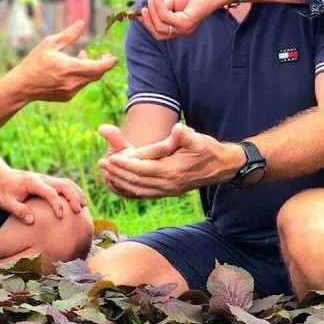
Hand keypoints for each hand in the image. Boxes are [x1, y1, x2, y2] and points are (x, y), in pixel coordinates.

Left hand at [0, 167, 86, 224]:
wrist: (2, 176)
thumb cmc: (3, 190)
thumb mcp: (5, 202)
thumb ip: (18, 210)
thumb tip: (32, 221)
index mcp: (32, 183)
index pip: (49, 192)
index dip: (56, 204)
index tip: (61, 216)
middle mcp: (42, 179)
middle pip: (63, 184)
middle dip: (73, 197)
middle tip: (78, 211)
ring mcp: (47, 179)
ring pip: (67, 183)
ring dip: (76, 193)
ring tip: (83, 207)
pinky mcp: (49, 181)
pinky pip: (65, 184)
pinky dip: (74, 191)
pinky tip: (79, 201)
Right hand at [7, 21, 116, 101]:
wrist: (22, 86)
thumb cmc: (35, 62)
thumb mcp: (50, 44)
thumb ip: (68, 35)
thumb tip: (81, 23)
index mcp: (70, 68)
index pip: (98, 67)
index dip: (109, 62)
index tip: (114, 57)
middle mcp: (73, 82)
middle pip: (96, 74)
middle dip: (102, 64)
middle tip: (105, 55)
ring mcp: (71, 91)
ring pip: (89, 80)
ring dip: (90, 68)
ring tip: (82, 56)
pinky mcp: (67, 97)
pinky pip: (80, 85)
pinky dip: (82, 76)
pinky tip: (73, 68)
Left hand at [97, 124, 240, 197]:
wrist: (222, 167)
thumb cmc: (208, 150)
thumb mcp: (198, 139)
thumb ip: (185, 136)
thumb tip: (179, 129)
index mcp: (172, 171)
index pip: (142, 169)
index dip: (125, 164)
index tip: (110, 157)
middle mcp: (168, 184)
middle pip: (136, 181)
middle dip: (118, 173)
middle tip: (101, 164)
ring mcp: (168, 190)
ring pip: (139, 189)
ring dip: (122, 182)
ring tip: (107, 174)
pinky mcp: (168, 192)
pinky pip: (145, 193)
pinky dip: (131, 189)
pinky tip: (123, 185)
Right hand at [138, 0, 234, 40]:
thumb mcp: (175, 0)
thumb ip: (163, 7)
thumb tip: (148, 9)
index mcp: (180, 28)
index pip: (160, 32)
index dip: (147, 23)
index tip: (141, 10)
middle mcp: (183, 32)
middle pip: (157, 33)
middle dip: (148, 19)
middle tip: (145, 4)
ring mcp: (185, 29)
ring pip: (160, 25)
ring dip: (153, 10)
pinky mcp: (186, 23)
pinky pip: (166, 17)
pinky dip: (159, 5)